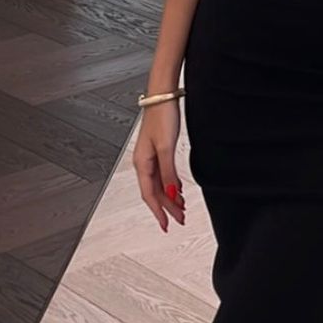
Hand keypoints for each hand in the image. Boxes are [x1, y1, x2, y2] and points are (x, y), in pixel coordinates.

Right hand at [132, 100, 184, 230]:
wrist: (162, 96)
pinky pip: (162, 174)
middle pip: (154, 192)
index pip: (149, 195)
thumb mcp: (166, 148)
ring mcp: (150, 156)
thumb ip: (168, 173)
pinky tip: (177, 190)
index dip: (158, 211)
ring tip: (181, 209)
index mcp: (142, 163)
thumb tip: (171, 195)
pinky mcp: (158, 150)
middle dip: (167, 207)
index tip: (166, 225)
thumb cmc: (161, 117)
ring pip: (159, 184)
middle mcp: (143, 162)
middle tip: (180, 219)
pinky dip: (170, 185)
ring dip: (169, 197)